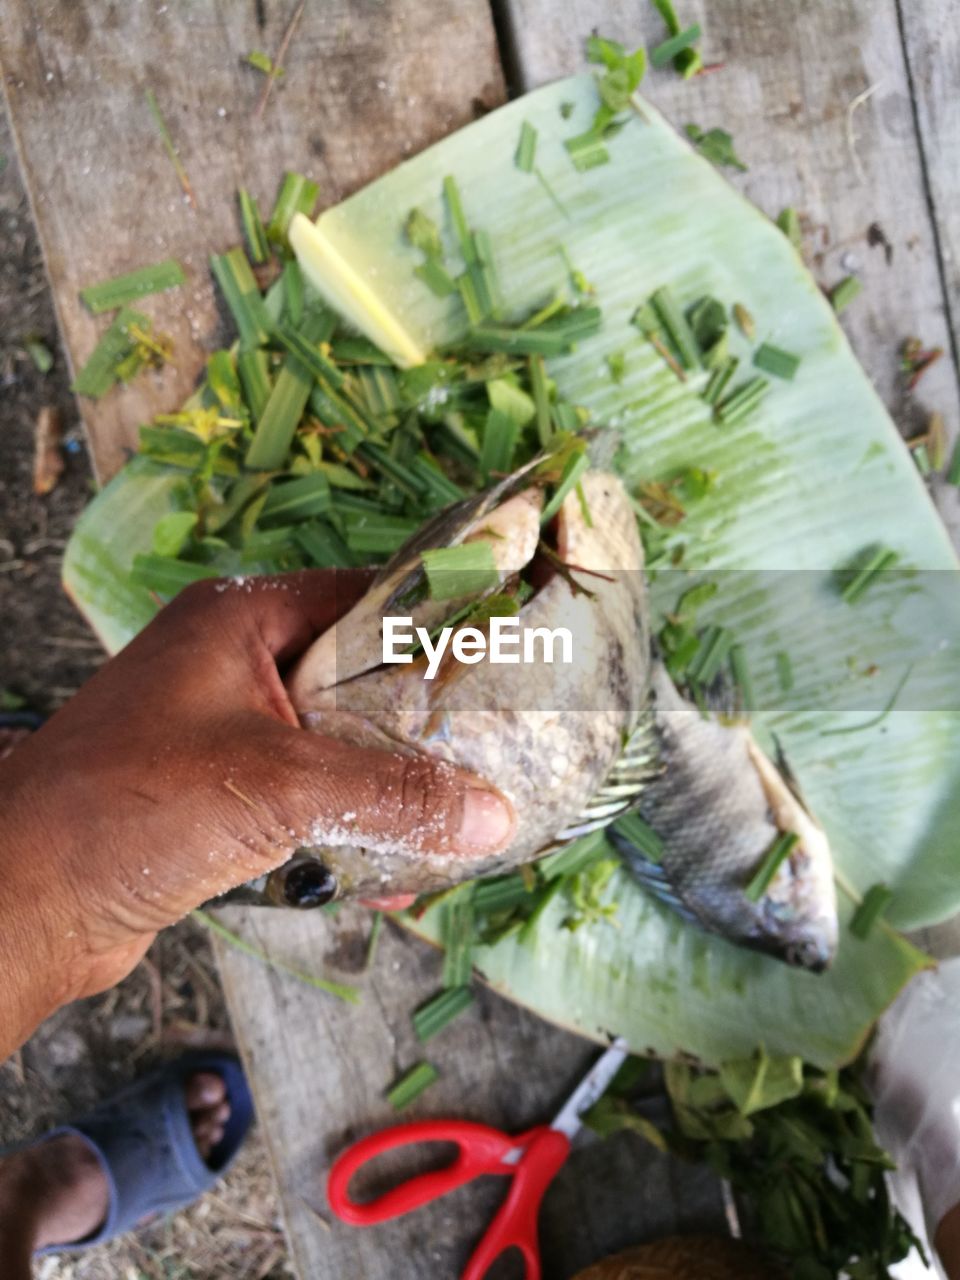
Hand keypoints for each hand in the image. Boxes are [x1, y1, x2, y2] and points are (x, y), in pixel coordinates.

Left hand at [0, 571, 513, 1052]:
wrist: (23, 903)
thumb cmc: (126, 809)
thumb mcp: (277, 786)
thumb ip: (390, 793)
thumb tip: (492, 814)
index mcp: (241, 620)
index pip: (366, 598)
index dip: (439, 624)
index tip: (511, 654)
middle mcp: (235, 664)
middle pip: (360, 678)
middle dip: (426, 723)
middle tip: (497, 749)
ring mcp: (226, 730)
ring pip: (340, 744)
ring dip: (393, 785)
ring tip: (461, 817)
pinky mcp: (222, 793)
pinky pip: (311, 797)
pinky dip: (353, 827)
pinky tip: (398, 873)